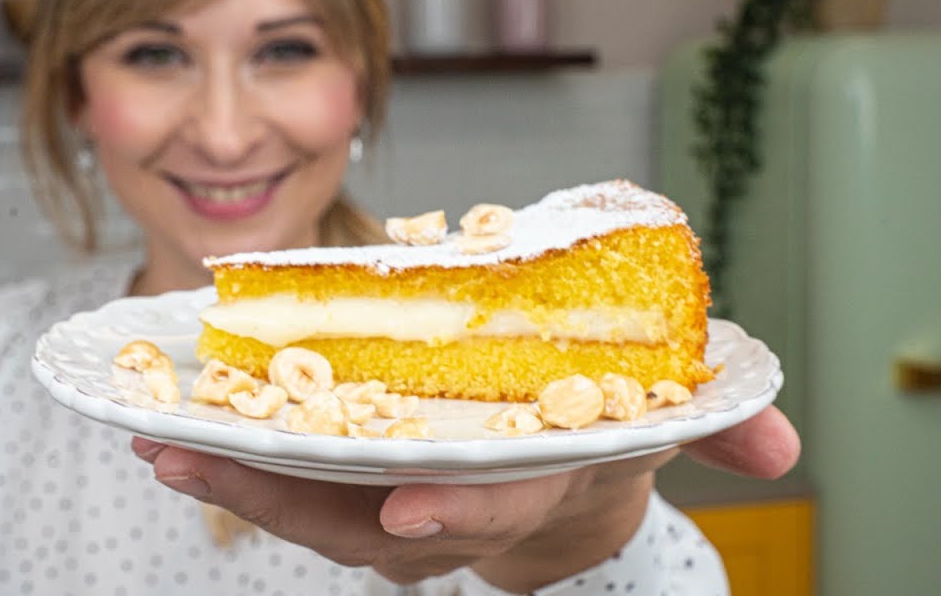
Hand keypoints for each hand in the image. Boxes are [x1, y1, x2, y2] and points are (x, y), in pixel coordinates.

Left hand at [131, 405, 798, 589]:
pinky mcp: (358, 492)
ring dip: (238, 487)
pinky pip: (295, 493)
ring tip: (161, 448)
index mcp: (535, 487)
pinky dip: (238, 472)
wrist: (563, 469)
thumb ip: (719, 424)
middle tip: (203, 465)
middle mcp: (457, 512)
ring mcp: (399, 509)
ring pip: (317, 517)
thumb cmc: (605, 424)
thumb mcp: (668, 415)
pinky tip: (176, 442)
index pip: (500, 509)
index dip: (462, 512)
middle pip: (374, 525)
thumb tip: (779, 449)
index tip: (409, 512)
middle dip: (295, 504)